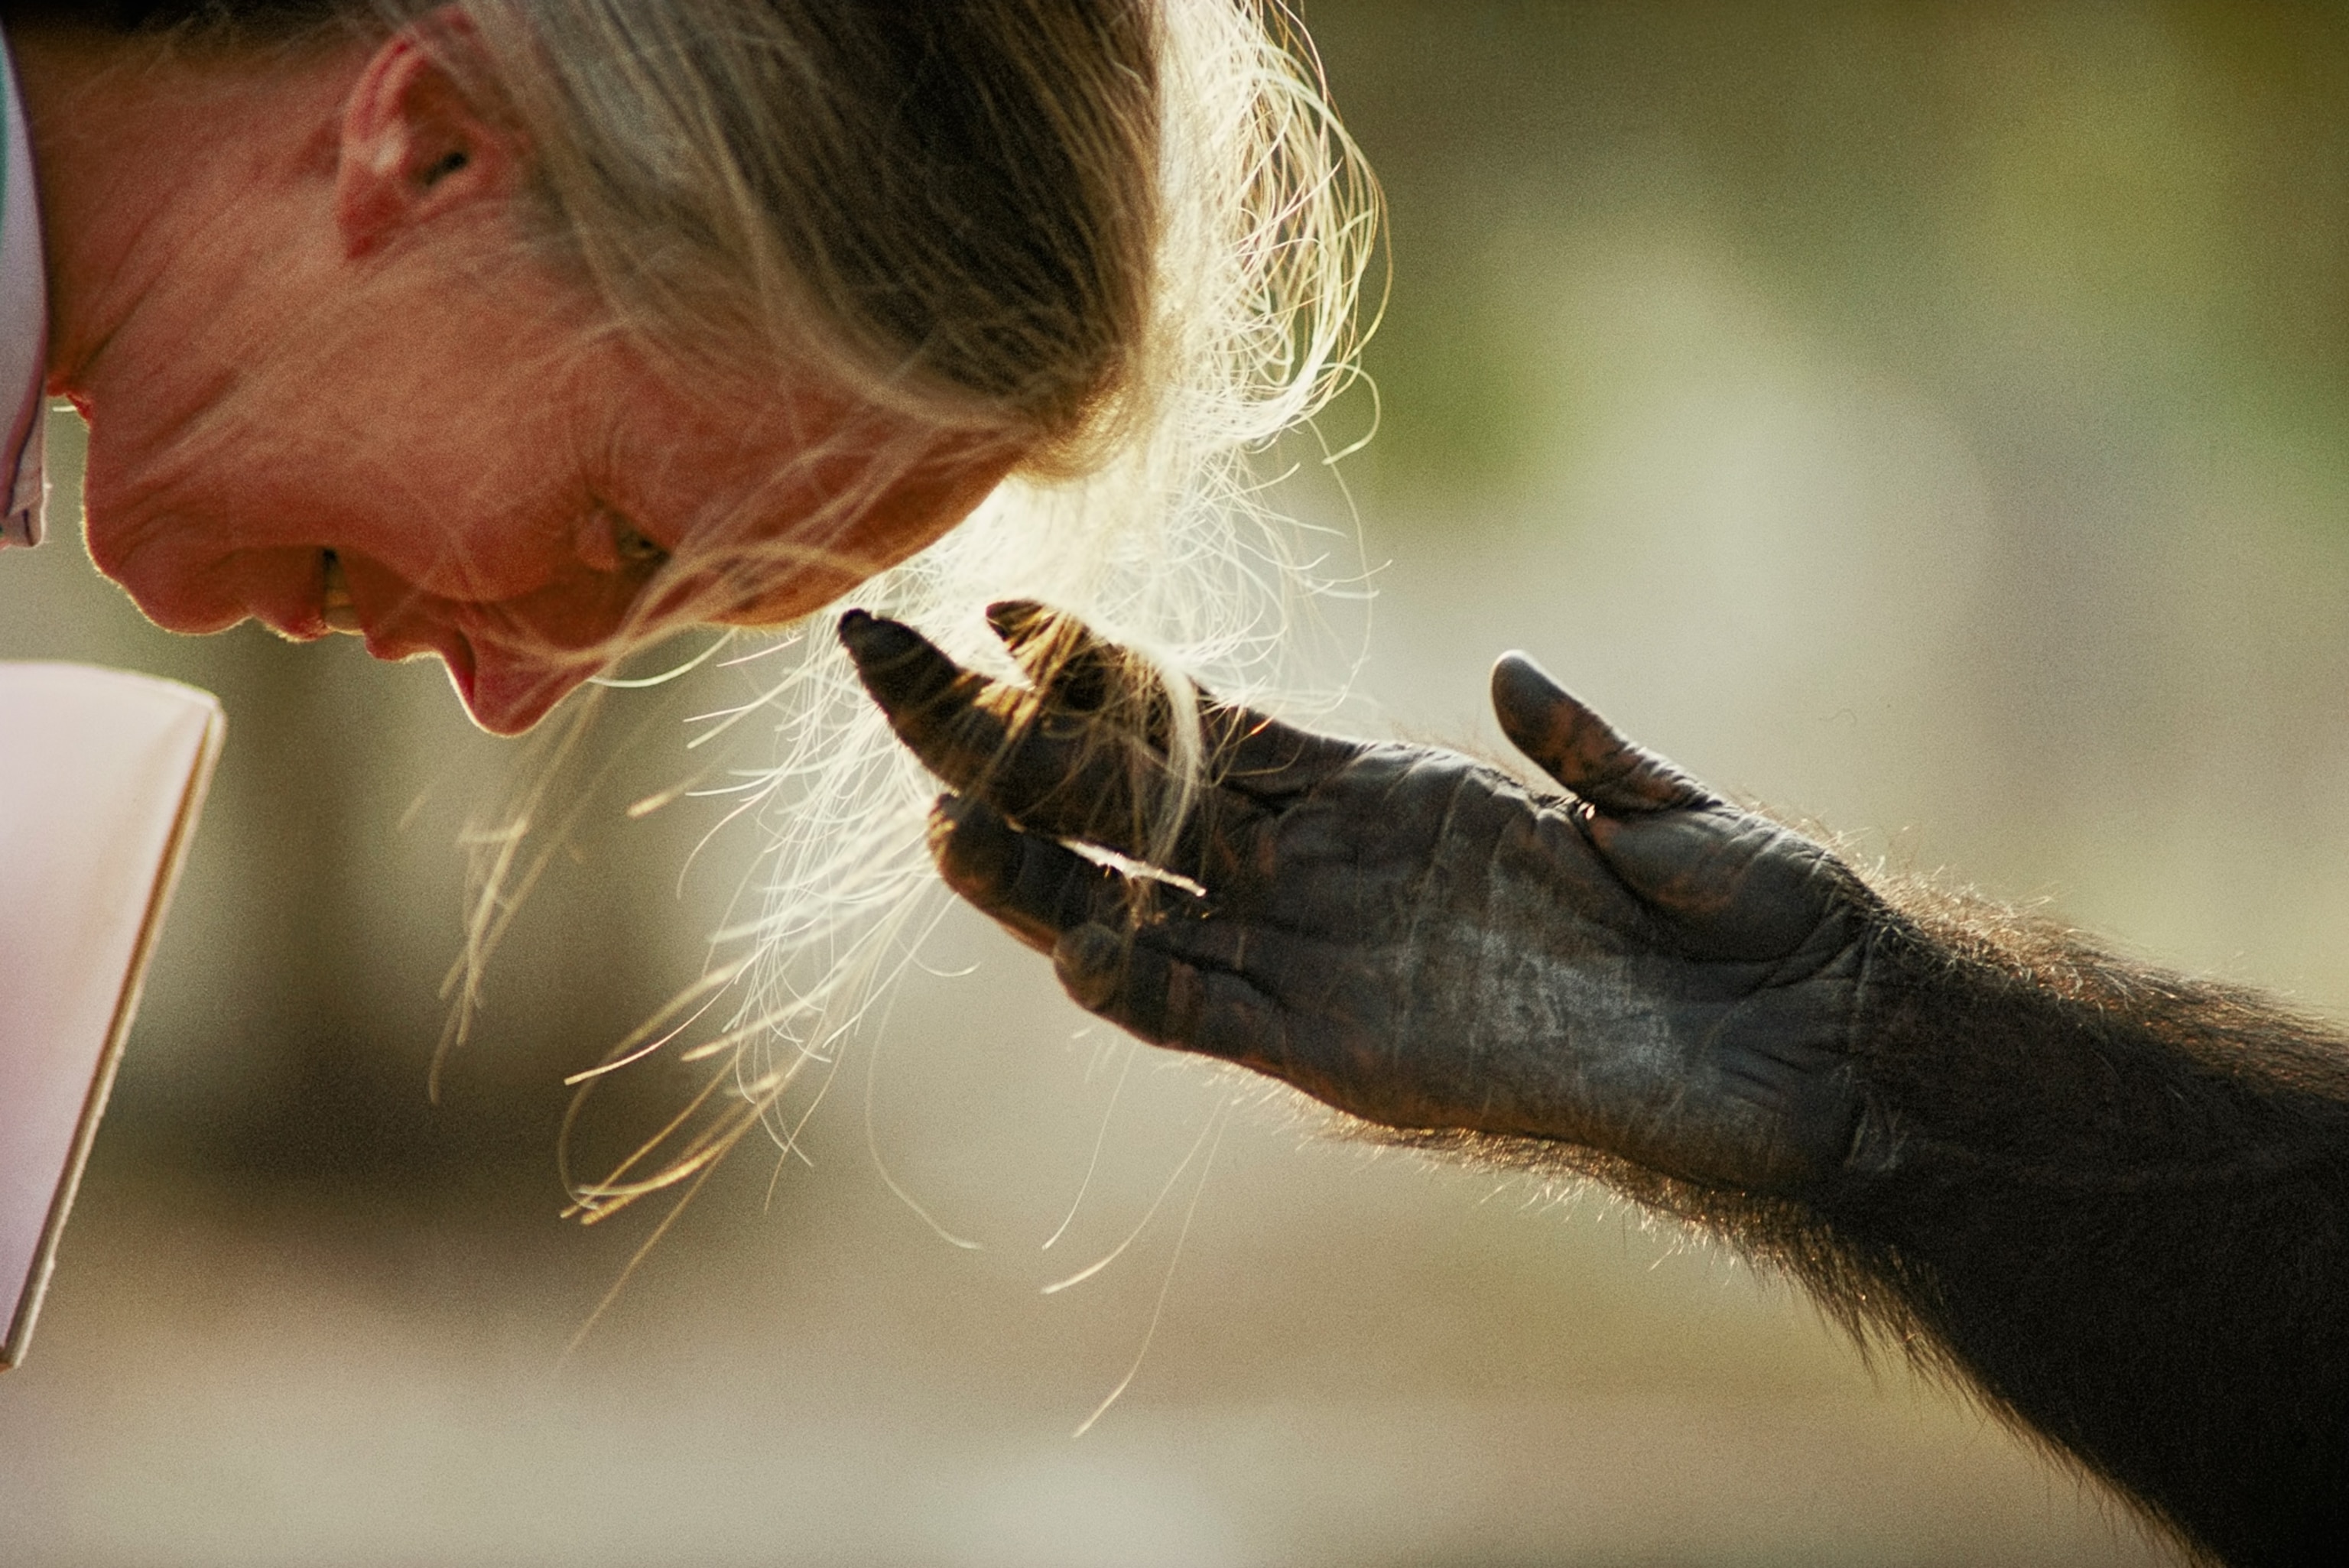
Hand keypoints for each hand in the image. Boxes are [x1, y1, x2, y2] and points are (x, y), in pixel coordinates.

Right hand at [839, 604, 1877, 1194]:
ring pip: (1134, 907)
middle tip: (880, 655)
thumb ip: (1575, 747)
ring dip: (1034, 870)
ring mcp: (1324, 961)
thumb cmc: (1744, 921)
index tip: (1001, 603)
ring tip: (931, 814)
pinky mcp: (1347, 1053)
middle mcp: (1322, 874)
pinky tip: (1072, 946)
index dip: (1096, 668)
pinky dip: (1142, 984)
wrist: (1804, 1050)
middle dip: (997, 732)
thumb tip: (1506, 676)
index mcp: (1378, 796)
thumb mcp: (1654, 811)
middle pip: (1121, 796)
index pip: (1197, 721)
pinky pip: (1213, 1018)